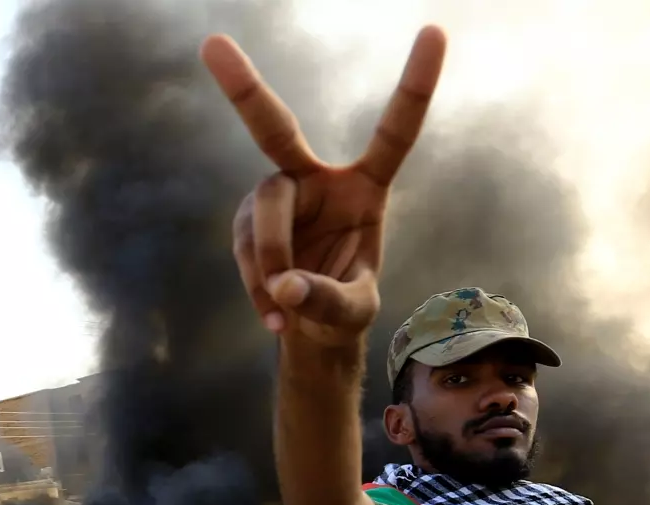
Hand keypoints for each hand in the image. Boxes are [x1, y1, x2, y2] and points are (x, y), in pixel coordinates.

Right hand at [201, 27, 446, 346]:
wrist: (310, 329)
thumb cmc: (344, 308)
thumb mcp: (354, 311)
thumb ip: (330, 299)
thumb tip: (287, 287)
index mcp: (366, 186)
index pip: (394, 131)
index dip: (415, 85)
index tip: (436, 31)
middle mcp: (316, 179)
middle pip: (276, 131)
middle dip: (244, 89)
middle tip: (213, 45)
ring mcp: (276, 197)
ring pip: (263, 208)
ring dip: (270, 258)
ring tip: (284, 307)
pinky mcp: (246, 222)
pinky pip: (245, 247)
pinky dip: (257, 284)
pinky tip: (274, 315)